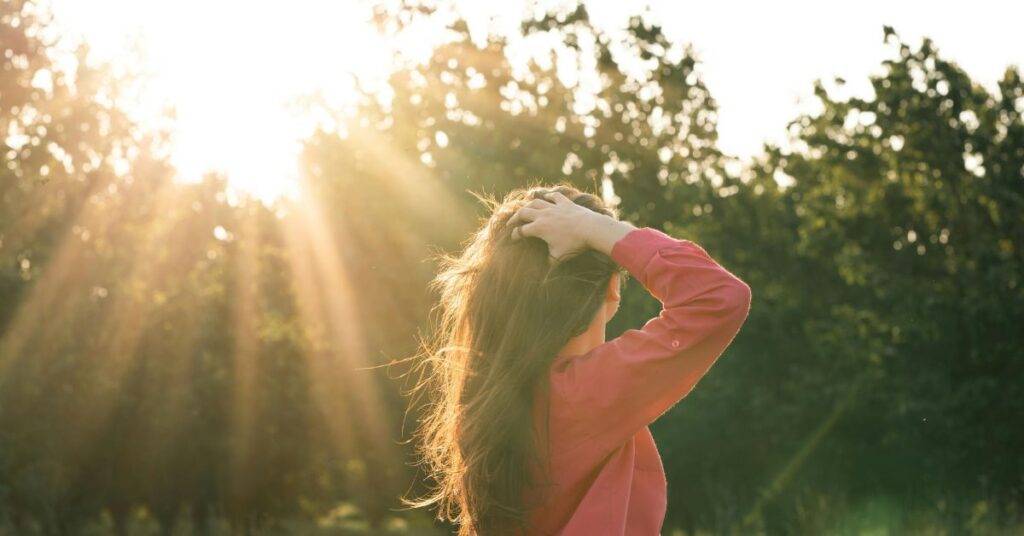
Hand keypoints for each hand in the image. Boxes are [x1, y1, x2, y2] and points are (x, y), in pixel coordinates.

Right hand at [508, 191, 634, 260]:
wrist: (591, 229)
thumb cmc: (574, 244)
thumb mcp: (559, 257)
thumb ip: (548, 263)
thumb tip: (542, 278)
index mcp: (539, 228)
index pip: (521, 231)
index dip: (514, 235)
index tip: (512, 239)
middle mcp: (543, 215)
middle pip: (523, 213)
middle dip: (514, 218)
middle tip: (510, 223)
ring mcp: (554, 207)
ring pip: (536, 202)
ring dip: (528, 205)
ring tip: (525, 209)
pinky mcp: (565, 202)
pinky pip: (554, 196)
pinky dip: (548, 195)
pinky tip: (546, 197)